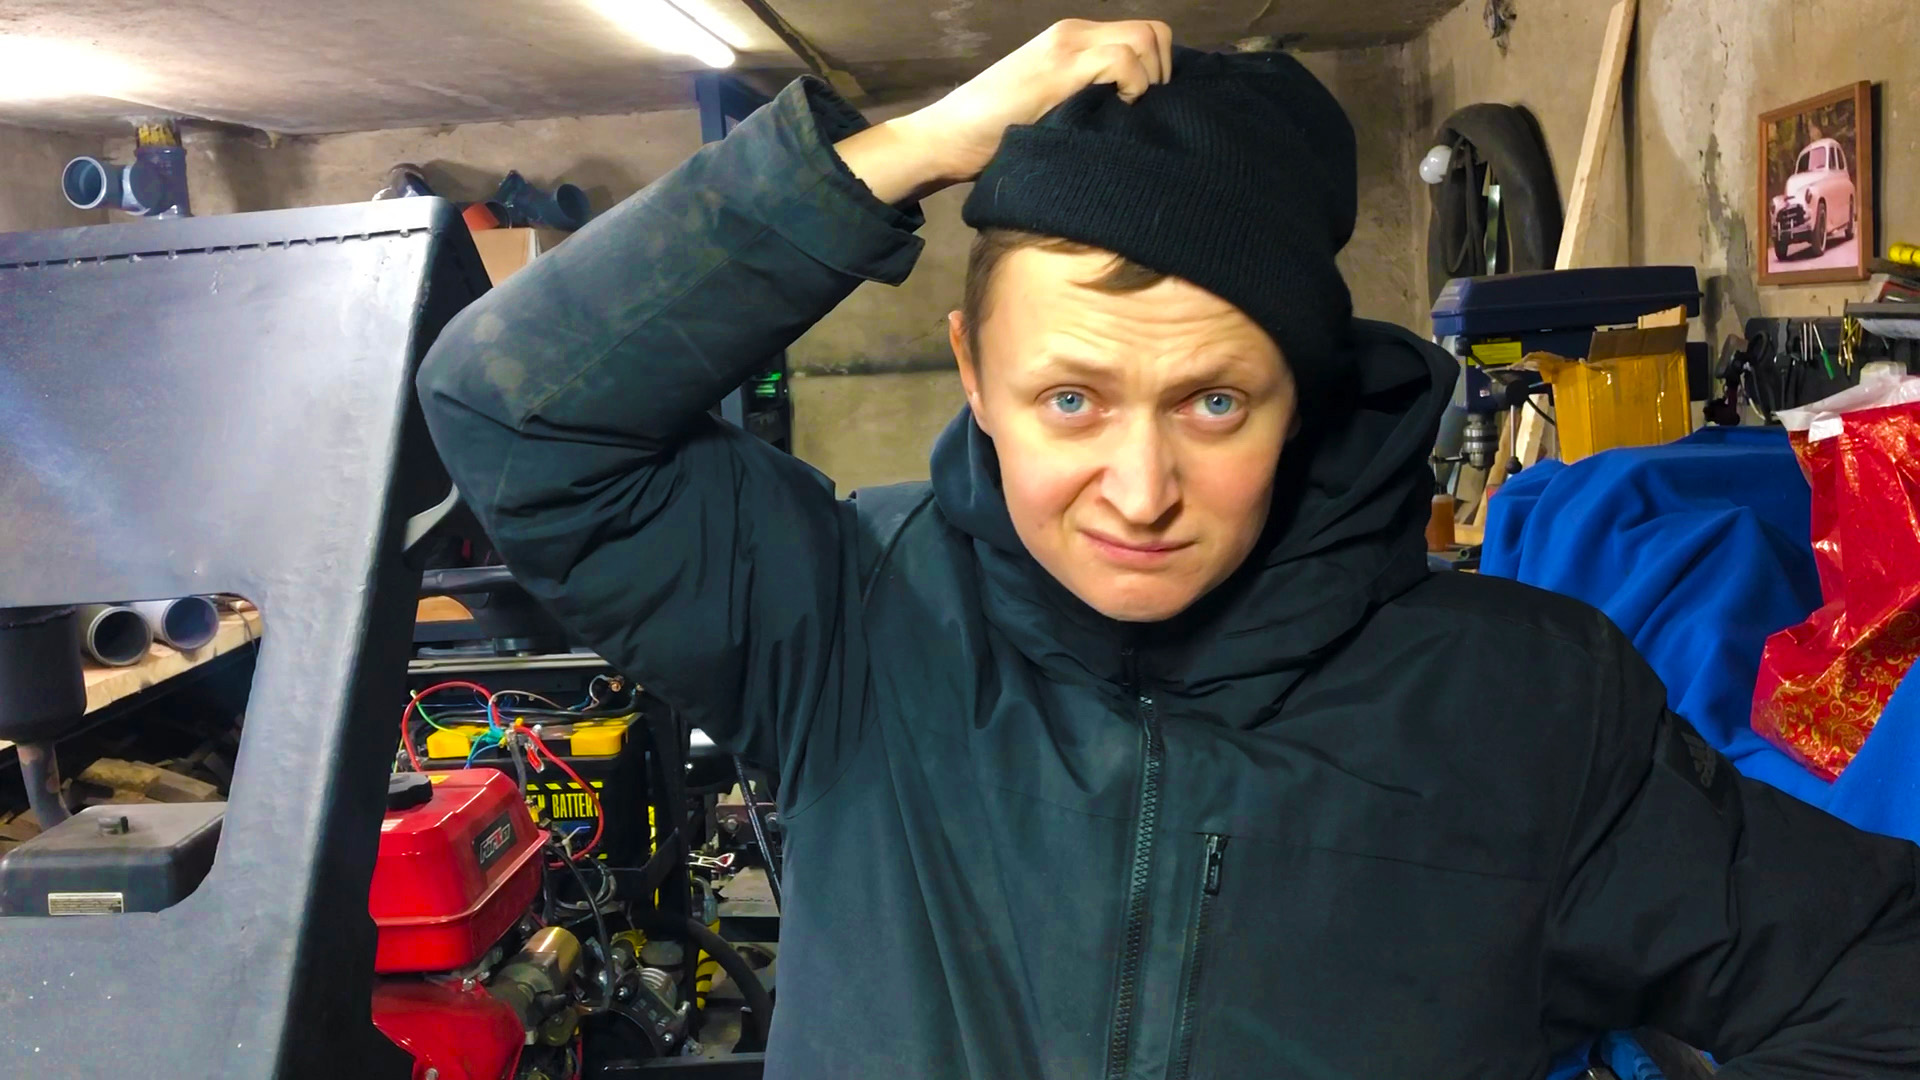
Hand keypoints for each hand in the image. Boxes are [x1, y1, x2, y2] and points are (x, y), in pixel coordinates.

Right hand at [835, 19, 1172, 204]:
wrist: (946, 138)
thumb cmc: (992, 136)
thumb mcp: (1049, 110)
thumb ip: (1084, 100)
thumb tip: (1129, 121)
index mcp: (1072, 41)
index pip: (1141, 35)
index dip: (1158, 72)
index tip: (1147, 112)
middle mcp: (1074, 34)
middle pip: (1153, 32)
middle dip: (1163, 76)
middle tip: (1145, 115)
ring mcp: (1067, 48)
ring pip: (1145, 40)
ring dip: (1150, 81)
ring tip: (1129, 116)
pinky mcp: (1060, 68)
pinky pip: (1122, 61)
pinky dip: (1133, 88)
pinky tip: (1115, 116)